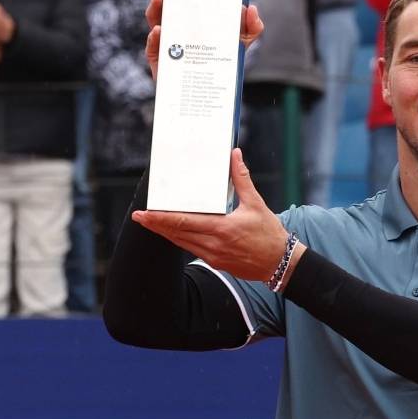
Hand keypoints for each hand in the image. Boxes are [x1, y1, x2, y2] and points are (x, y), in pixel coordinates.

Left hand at [130, 149, 299, 280]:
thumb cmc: (269, 233)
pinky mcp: (215, 262)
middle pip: (176, 234)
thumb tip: (234, 155)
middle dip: (156, 225)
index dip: (160, 219)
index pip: (183, 222)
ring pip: (181, 243)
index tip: (144, 214)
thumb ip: (242, 179)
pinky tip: (173, 232)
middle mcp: (213, 244)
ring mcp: (213, 255)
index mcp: (222, 228)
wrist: (279, 263)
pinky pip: (191, 249)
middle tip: (139, 217)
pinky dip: (180, 239)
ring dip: (165, 232)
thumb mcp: (256, 203)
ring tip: (151, 223)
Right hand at [143, 0, 262, 77]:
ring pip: (154, 21)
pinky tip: (159, 31)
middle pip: (162, 3)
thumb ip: (252, 26)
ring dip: (155, 7)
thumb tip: (251, 8)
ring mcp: (166, 44)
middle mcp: (175, 27)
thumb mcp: (242, 40)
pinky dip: (154, 39)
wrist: (216, 93)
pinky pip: (153, 49)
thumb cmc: (225, 61)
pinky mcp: (160, 63)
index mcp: (190, 16)